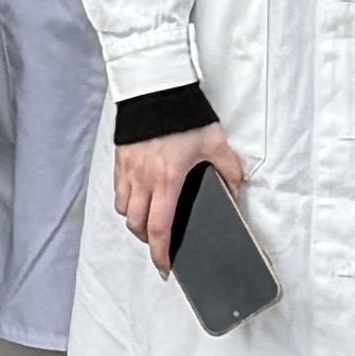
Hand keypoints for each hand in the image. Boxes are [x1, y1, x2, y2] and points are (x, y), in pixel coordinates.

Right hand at [115, 126, 246, 271]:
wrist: (155, 89)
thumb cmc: (181, 115)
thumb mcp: (215, 142)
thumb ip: (229, 167)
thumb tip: (236, 186)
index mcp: (167, 181)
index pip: (159, 229)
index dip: (161, 253)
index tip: (165, 266)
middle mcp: (143, 180)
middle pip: (136, 225)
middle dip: (147, 241)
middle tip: (159, 245)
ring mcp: (128, 169)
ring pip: (124, 208)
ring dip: (134, 220)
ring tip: (148, 221)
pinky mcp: (120, 158)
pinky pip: (118, 188)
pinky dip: (126, 199)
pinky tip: (138, 195)